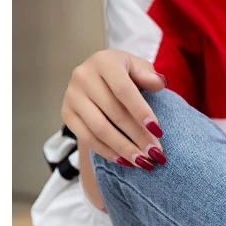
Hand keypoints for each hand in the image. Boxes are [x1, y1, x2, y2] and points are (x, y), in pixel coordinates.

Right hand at [61, 49, 167, 171]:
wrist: (100, 79)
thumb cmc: (125, 74)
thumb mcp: (139, 68)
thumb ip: (149, 75)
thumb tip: (159, 83)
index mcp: (104, 62)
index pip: (123, 90)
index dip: (141, 111)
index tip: (159, 131)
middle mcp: (83, 76)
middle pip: (114, 113)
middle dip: (138, 137)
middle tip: (157, 154)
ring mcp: (72, 96)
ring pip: (100, 129)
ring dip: (124, 149)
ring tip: (144, 162)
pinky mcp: (66, 113)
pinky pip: (87, 138)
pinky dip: (108, 152)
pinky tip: (126, 162)